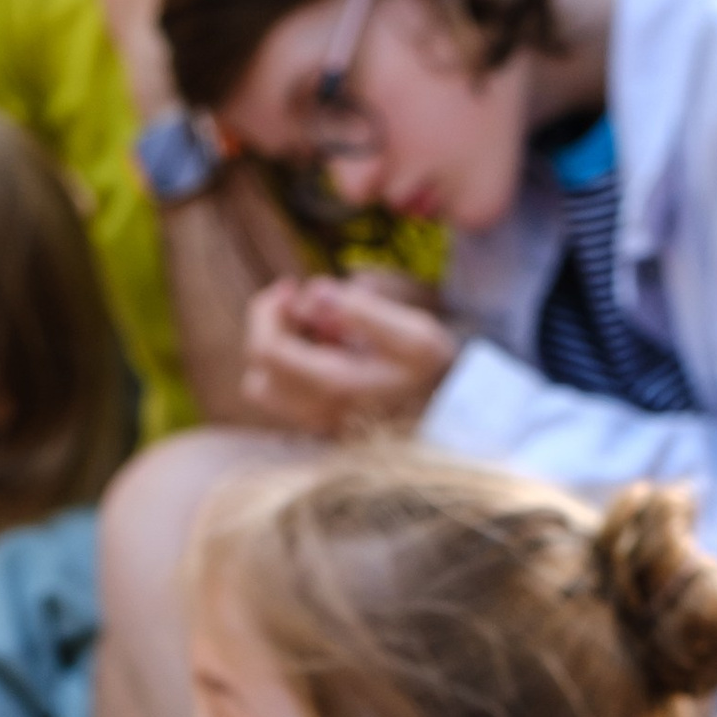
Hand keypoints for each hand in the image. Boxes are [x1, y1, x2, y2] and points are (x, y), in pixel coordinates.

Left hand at [241, 277, 460, 440]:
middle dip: (271, 330)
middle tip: (303, 306)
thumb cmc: (439, 371)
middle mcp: (319, 415)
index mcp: (335, 388)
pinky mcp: (324, 431)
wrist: (459, 417)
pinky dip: (293, 372)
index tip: (294, 286)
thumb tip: (312, 293)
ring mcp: (319, 428)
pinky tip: (327, 355)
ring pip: (265, 392)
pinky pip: (285, 401)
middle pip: (257, 373)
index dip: (269, 309)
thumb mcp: (414, 333)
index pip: (266, 350)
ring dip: (278, 354)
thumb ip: (362, 310)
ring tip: (315, 333)